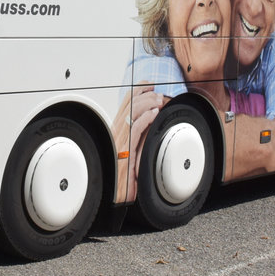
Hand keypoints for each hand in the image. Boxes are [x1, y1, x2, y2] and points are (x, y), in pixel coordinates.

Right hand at [113, 84, 167, 200]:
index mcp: (116, 129)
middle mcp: (116, 131)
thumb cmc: (124, 173)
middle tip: (157, 92)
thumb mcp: (132, 149)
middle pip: (128, 104)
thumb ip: (138, 135)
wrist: (115, 190)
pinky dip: (145, 118)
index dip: (137, 91)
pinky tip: (155, 114)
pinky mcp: (124, 148)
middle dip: (144, 93)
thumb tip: (151, 121)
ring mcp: (119, 139)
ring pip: (131, 112)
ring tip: (159, 100)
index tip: (149, 85)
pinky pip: (135, 128)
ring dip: (147, 103)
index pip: (125, 103)